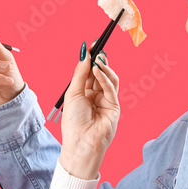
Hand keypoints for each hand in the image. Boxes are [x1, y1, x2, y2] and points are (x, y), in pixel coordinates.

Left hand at [58, 43, 119, 178]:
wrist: (81, 143)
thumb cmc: (73, 122)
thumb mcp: (73, 93)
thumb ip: (80, 73)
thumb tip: (85, 54)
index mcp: (82, 94)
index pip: (88, 72)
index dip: (90, 59)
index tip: (91, 45)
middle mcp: (95, 96)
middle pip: (99, 74)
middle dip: (99, 60)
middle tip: (98, 48)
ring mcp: (106, 101)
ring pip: (109, 79)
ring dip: (104, 67)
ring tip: (98, 58)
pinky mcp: (114, 106)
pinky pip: (111, 88)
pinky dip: (105, 77)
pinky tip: (98, 70)